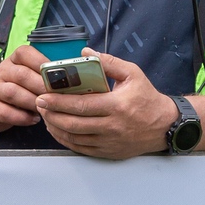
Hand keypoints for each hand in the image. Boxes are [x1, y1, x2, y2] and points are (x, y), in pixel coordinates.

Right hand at [0, 45, 50, 130]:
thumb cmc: (20, 90)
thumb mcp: (30, 77)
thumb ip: (45, 75)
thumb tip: (70, 79)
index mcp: (13, 60)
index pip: (25, 53)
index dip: (42, 62)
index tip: (58, 74)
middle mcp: (2, 72)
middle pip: (21, 74)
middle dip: (42, 86)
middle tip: (57, 96)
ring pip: (13, 93)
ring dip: (32, 102)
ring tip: (45, 109)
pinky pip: (6, 112)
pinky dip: (23, 117)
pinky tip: (34, 119)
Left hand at [35, 49, 177, 158]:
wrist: (165, 125)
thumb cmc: (147, 98)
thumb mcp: (133, 74)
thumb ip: (109, 62)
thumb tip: (85, 52)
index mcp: (117, 106)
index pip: (81, 106)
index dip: (59, 102)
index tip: (43, 96)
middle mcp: (112, 127)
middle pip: (73, 124)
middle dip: (52, 114)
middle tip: (39, 104)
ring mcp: (109, 142)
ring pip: (74, 138)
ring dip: (55, 128)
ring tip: (45, 116)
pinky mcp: (108, 152)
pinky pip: (81, 148)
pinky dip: (65, 140)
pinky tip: (58, 130)